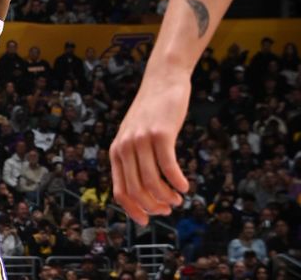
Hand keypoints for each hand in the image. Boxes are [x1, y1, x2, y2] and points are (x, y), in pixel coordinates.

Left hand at [110, 71, 190, 225]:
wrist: (161, 81)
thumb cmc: (151, 113)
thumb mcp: (134, 135)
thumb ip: (134, 158)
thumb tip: (144, 191)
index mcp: (116, 151)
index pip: (120, 190)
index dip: (133, 210)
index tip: (147, 220)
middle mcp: (124, 147)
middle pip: (136, 190)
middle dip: (153, 206)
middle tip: (168, 209)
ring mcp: (141, 140)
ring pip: (151, 182)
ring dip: (166, 197)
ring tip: (177, 199)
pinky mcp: (160, 134)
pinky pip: (168, 167)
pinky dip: (177, 182)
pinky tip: (185, 187)